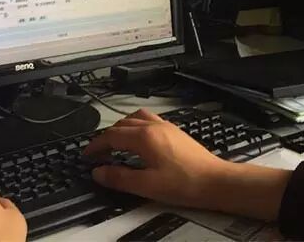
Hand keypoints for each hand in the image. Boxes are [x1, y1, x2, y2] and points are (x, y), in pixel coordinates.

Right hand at [85, 109, 291, 220]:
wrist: (216, 182)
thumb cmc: (186, 183)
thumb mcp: (147, 185)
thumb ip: (120, 178)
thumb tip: (99, 172)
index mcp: (144, 138)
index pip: (111, 137)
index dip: (95, 146)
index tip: (87, 155)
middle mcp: (154, 126)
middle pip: (120, 125)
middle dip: (105, 138)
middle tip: (97, 153)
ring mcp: (165, 126)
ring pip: (134, 118)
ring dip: (120, 128)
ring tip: (115, 142)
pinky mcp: (174, 131)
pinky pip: (148, 119)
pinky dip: (135, 124)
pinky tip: (138, 137)